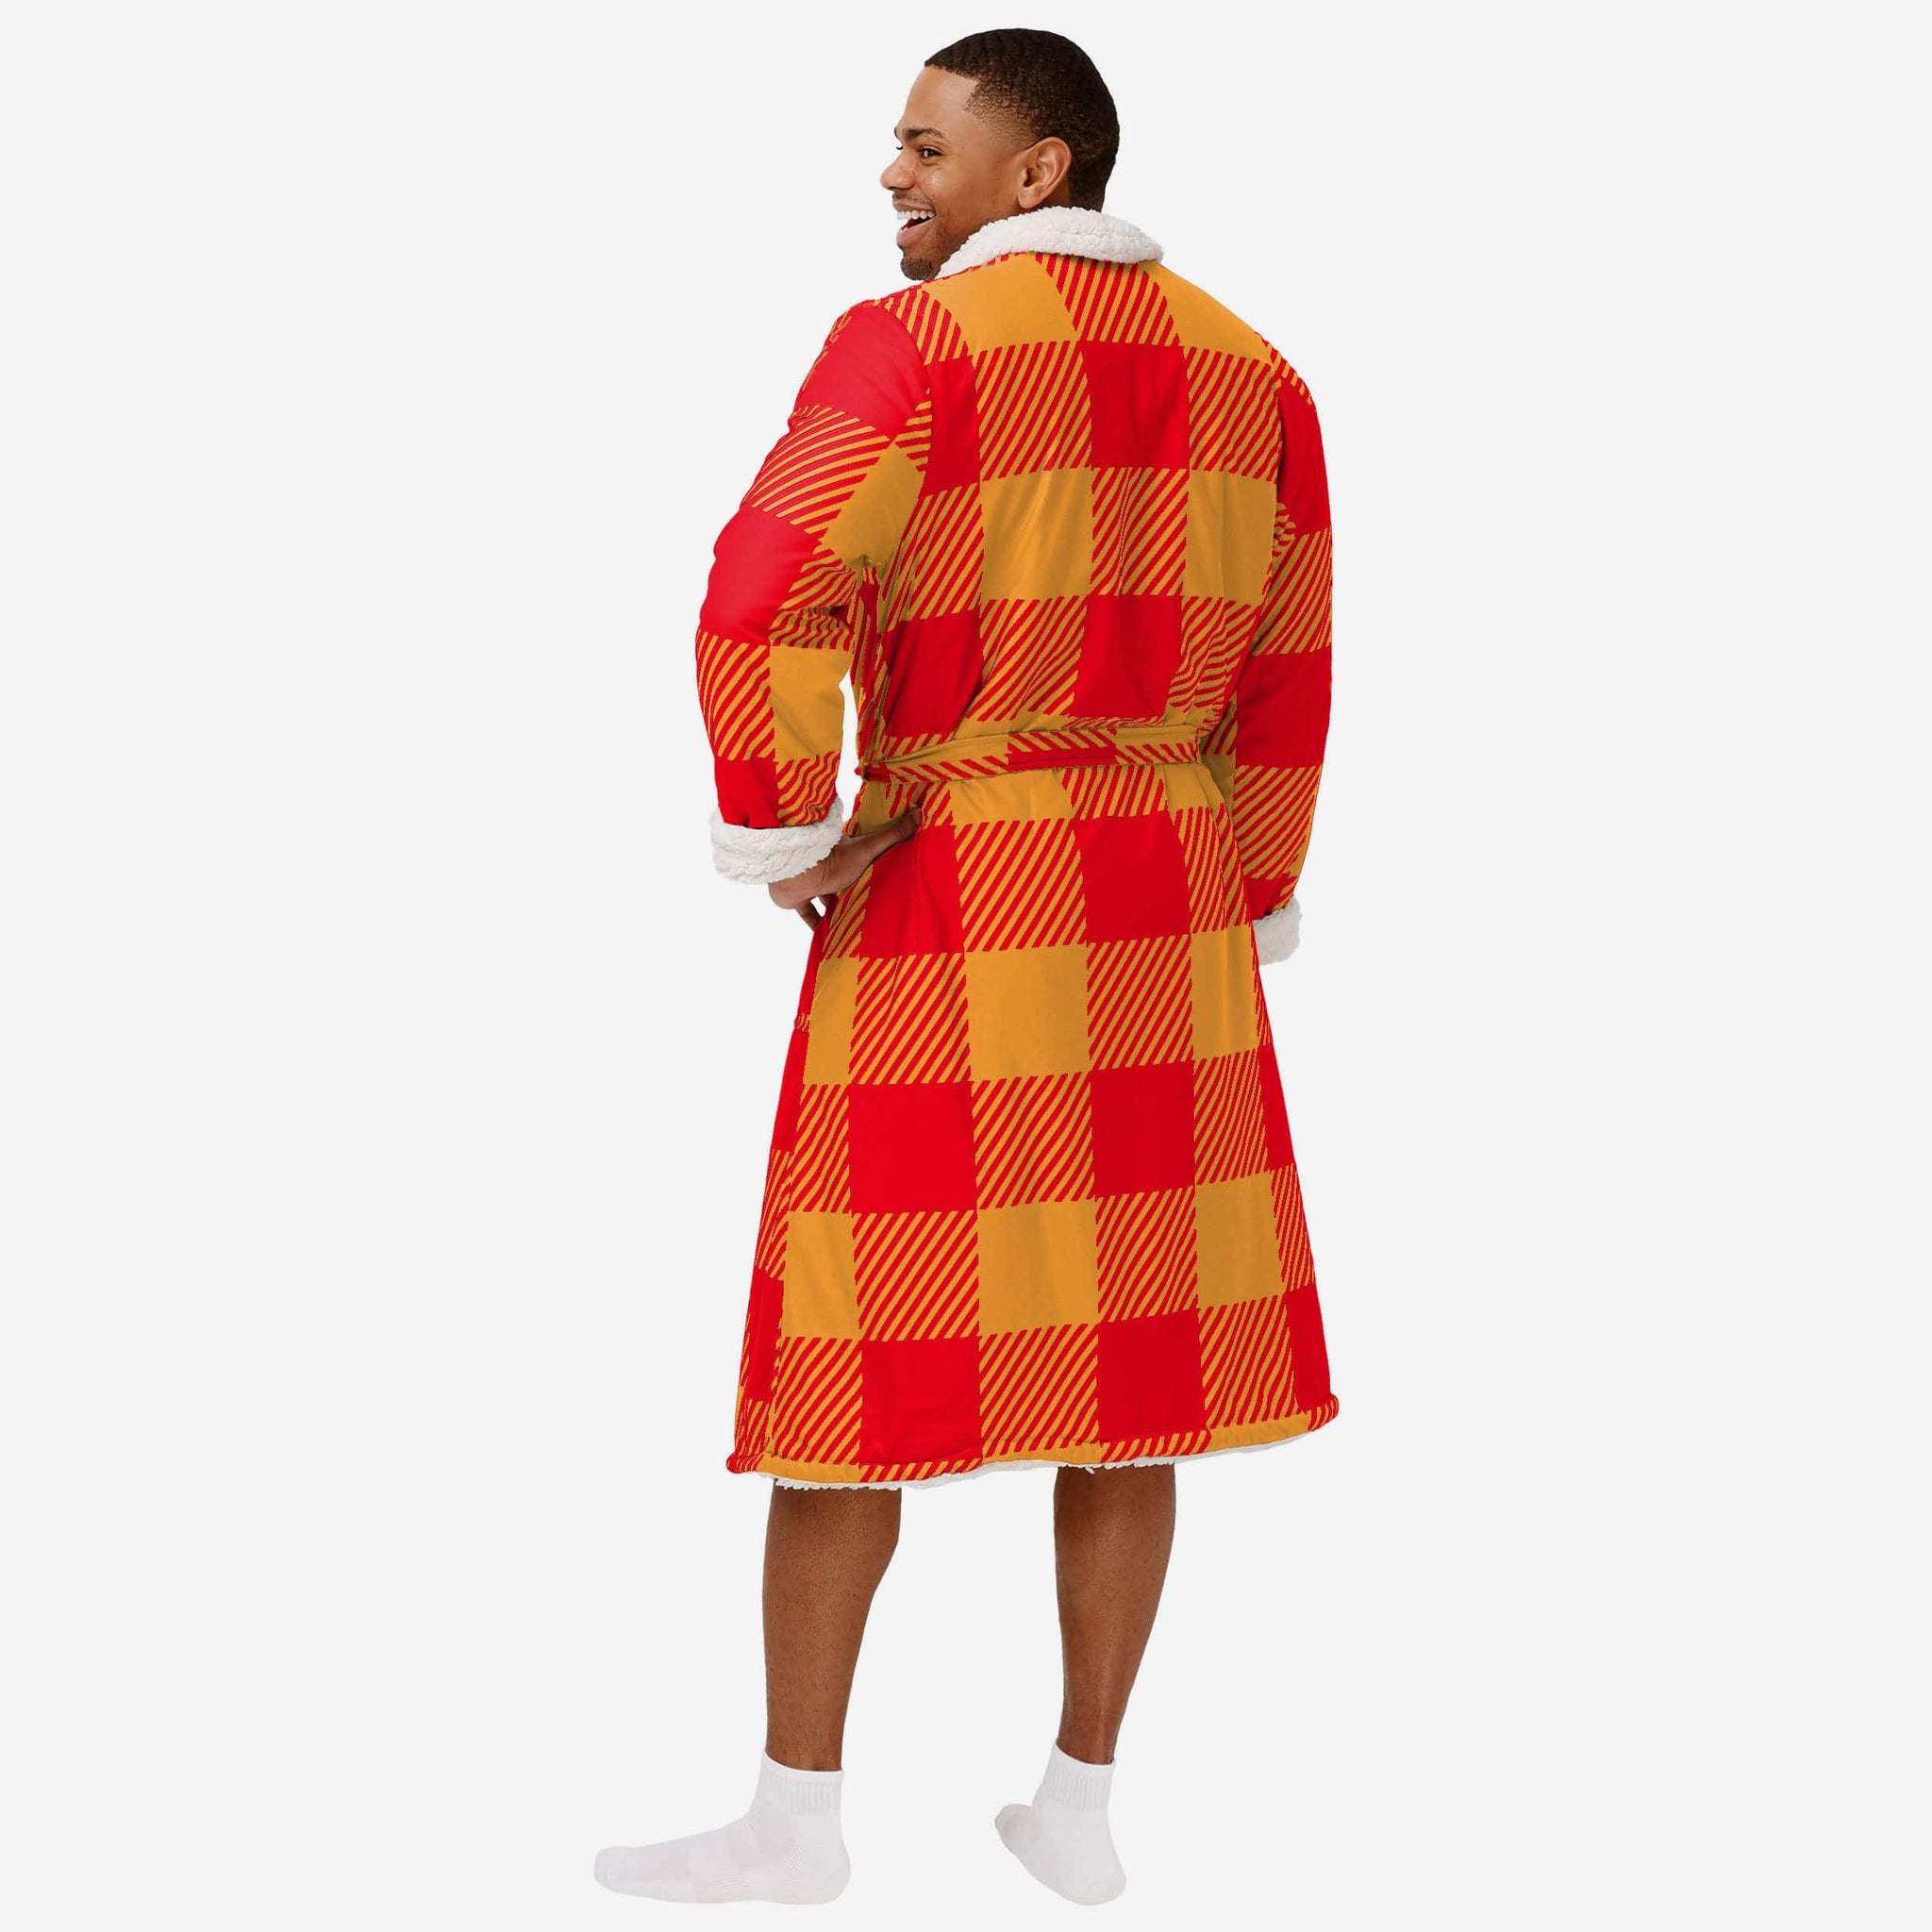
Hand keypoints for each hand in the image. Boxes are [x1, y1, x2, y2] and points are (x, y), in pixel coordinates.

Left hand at [767, 808, 920, 928]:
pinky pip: (808, 914)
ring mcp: (811, 883)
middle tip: (871, 906)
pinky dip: (816, 924)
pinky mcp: (798, 898)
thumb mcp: (869, 848)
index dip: (868, 867)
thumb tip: (920, 812)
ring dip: (836, 909)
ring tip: (854, 923)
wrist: (798, 871)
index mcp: (845, 854)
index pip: (859, 859)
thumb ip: (893, 835)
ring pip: (826, 898)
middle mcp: (827, 867)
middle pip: (843, 881)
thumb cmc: (834, 858)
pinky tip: (827, 935)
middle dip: (854, 892)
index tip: (882, 877)